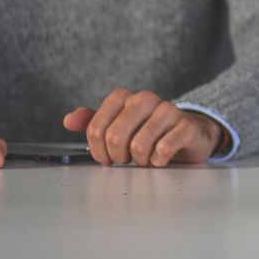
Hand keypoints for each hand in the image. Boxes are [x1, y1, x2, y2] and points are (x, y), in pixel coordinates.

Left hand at [63, 89, 220, 166]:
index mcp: (125, 97)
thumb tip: (68, 120)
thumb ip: (92, 122)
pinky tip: (161, 158)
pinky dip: (158, 161)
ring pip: (139, 145)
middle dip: (118, 156)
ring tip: (145, 158)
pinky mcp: (186, 126)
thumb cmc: (150, 131)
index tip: (104, 157)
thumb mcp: (118, 126)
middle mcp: (145, 99)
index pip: (96, 127)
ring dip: (140, 161)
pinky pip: (163, 150)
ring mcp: (168, 110)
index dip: (97, 149)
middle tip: (126, 159)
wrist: (189, 134)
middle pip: (115, 136)